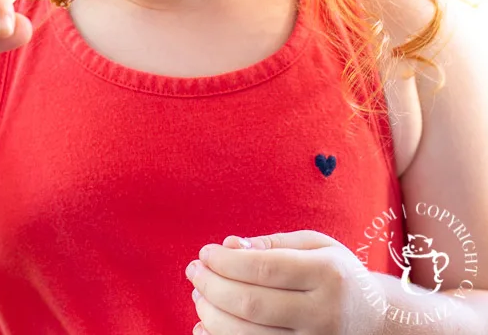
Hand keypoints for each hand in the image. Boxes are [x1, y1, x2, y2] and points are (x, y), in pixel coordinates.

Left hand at [185, 229, 386, 334]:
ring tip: (198, 296)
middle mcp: (322, 314)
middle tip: (193, 272)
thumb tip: (228, 246)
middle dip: (213, 287)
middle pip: (252, 305)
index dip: (227, 262)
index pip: (265, 269)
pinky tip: (206, 326)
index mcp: (327, 274)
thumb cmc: (337, 274)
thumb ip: (271, 244)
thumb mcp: (315, 245)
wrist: (376, 321)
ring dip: (213, 316)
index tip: (205, 253)